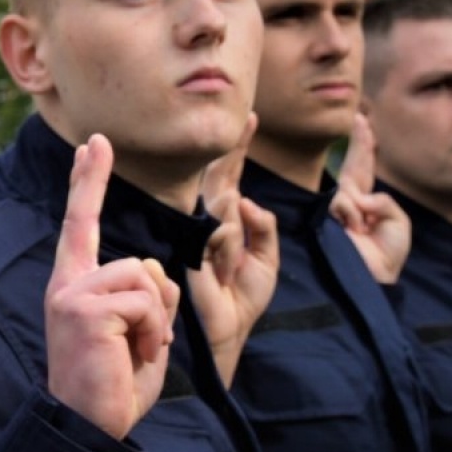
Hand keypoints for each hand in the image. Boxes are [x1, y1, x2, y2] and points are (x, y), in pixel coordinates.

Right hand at [44, 134, 179, 438]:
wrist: (90, 427)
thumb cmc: (113, 386)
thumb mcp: (137, 331)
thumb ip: (145, 295)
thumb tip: (154, 274)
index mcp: (74, 286)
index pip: (82, 223)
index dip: (89, 181)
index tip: (93, 143)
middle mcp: (67, 284)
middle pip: (139, 263)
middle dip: (158, 306)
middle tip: (140, 348)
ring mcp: (72, 294)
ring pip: (145, 278)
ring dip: (157, 321)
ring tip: (137, 352)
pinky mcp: (84, 308)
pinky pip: (145, 301)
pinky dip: (154, 331)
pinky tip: (136, 355)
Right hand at [192, 115, 278, 385]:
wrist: (222, 335)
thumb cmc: (240, 303)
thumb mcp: (266, 262)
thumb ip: (263, 227)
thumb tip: (243, 198)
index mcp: (226, 225)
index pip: (231, 179)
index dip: (239, 148)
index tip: (251, 117)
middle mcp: (207, 223)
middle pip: (223, 181)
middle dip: (237, 158)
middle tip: (248, 126)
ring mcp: (194, 233)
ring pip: (228, 209)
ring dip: (239, 242)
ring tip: (230, 272)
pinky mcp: (186, 244)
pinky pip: (223, 230)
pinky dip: (231, 252)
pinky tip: (221, 275)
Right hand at [330, 112, 410, 283]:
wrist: (374, 277)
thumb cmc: (387, 254)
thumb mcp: (399, 222)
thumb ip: (384, 201)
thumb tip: (359, 198)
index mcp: (370, 202)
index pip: (366, 168)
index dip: (365, 146)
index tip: (364, 122)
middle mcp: (352, 202)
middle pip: (354, 167)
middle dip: (359, 143)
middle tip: (361, 117)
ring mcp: (339, 209)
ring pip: (350, 191)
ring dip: (360, 208)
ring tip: (362, 228)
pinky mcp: (329, 218)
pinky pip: (346, 203)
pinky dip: (354, 215)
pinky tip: (355, 228)